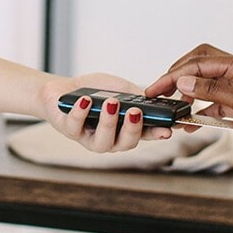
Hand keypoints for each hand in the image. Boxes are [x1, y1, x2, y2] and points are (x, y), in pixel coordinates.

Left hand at [37, 72, 169, 152]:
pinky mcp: (69, 131)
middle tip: (134, 111)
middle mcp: (110, 139)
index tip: (166, 130)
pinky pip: (75, 126)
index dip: (156, 134)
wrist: (65, 88)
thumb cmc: (96, 91)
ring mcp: (89, 138)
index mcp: (125, 130)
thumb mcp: (122, 89)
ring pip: (102, 142)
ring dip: (108, 122)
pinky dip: (81, 112)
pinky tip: (86, 100)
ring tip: (111, 103)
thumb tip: (154, 100)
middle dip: (132, 129)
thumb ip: (137, 96)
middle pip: (125, 144)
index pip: (145, 135)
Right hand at [145, 45, 232, 159]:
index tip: (155, 89)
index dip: (173, 76)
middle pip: (199, 66)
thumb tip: (183, 82)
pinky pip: (217, 101)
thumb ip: (213, 91)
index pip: (198, 64)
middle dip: (177, 78)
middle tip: (159, 94)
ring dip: (189, 96)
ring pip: (207, 84)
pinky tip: (194, 122)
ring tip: (175, 112)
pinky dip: (204, 110)